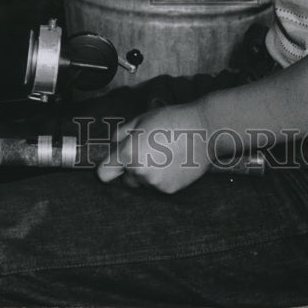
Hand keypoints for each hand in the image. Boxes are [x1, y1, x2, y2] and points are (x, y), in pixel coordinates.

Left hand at [96, 103, 211, 193]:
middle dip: (132, 169)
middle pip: (125, 179)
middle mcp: (139, 171)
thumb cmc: (172, 119)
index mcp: (128, 153)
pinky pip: (158, 186)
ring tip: (164, 154)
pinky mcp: (169, 190)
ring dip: (148, 173)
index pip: (104, 174)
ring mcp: (155, 182)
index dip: (108, 167)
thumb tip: (113, 144)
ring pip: (143, 183)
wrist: (204, 129)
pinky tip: (174, 162)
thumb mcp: (142, 118)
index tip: (114, 164)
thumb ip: (121, 133)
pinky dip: (163, 177)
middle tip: (148, 151)